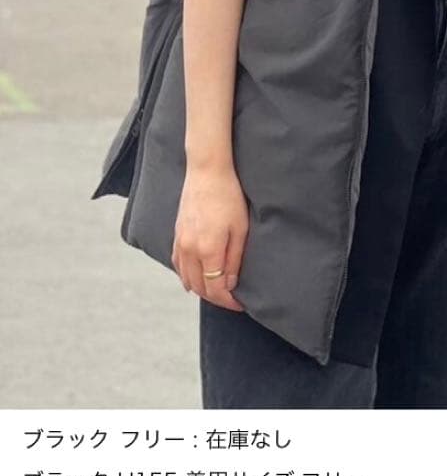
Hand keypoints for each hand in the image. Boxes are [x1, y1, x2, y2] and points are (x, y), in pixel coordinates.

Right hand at [172, 161, 248, 311]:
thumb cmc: (229, 196)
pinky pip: (178, 265)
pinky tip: (195, 279)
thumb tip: (229, 284)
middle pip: (200, 287)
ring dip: (201, 289)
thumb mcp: (240, 228)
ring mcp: (180, 242)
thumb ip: (234, 259)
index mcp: (208, 250)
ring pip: (186, 279)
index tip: (241, 304)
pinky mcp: (176, 234)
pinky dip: (186, 276)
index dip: (229, 301)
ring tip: (217, 291)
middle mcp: (190, 250)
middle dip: (216, 298)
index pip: (216, 289)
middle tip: (232, 300)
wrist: (207, 171)